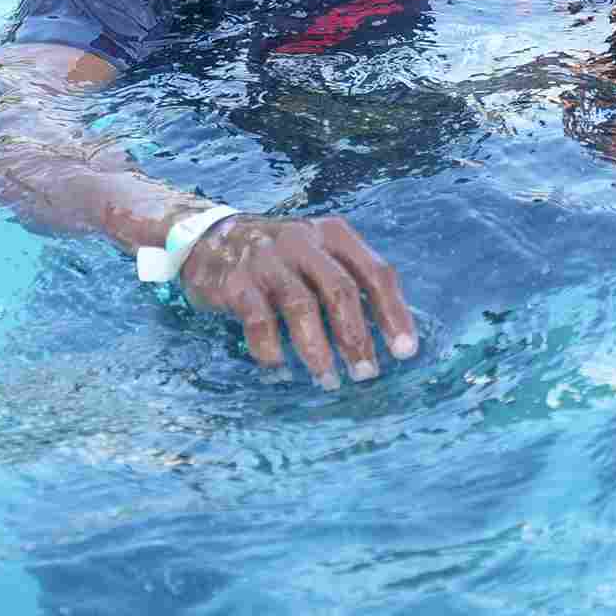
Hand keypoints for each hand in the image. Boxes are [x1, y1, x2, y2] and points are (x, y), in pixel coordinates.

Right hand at [176, 212, 419, 388]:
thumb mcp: (319, 255)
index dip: (394, 314)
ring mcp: (268, 260)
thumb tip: (389, 335)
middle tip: (366, 374)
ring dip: (318, 349)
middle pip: (340, 290)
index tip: (405, 352)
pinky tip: (281, 369)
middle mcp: (304, 242)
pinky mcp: (236, 282)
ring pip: (301, 306)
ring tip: (329, 380)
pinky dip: (272, 350)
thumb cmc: (281, 257)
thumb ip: (349, 282)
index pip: (376, 273)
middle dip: (357, 337)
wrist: (210, 237)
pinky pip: (259, 321)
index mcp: (334, 235)